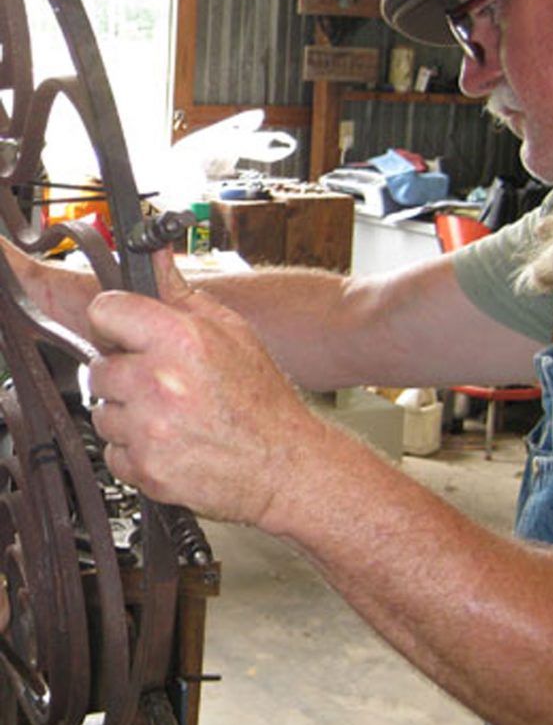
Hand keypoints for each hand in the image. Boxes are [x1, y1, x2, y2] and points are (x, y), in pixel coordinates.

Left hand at [87, 258, 322, 526]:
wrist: (281, 463)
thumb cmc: (261, 400)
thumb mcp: (232, 332)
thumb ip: (182, 294)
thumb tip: (155, 257)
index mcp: (180, 339)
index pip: (104, 311)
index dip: (115, 322)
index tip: (124, 333)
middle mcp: (159, 382)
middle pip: (98, 368)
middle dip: (124, 375)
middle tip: (159, 383)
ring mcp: (149, 428)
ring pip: (102, 413)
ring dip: (128, 415)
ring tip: (169, 416)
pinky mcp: (145, 467)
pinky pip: (113, 453)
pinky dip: (136, 452)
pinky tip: (169, 442)